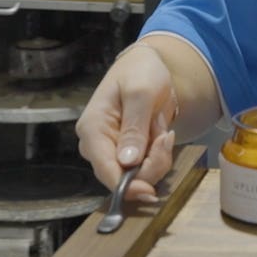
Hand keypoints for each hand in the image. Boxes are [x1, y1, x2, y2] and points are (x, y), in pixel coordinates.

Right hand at [76, 43, 179, 203]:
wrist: (148, 65)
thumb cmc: (140, 72)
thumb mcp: (140, 93)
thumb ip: (134, 128)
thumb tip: (127, 162)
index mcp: (92, 129)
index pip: (104, 169)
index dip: (126, 185)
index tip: (149, 191)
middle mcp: (98, 145)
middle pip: (123, 177)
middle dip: (151, 164)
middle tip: (165, 138)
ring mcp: (114, 151)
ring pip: (140, 175)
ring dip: (159, 158)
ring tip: (162, 130)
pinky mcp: (130, 154)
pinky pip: (149, 167)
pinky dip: (161, 154)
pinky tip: (161, 133)